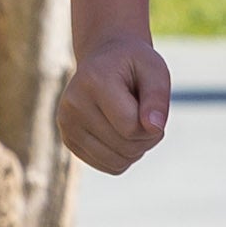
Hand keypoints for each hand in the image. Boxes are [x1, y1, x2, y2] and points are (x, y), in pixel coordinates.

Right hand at [56, 36, 175, 174]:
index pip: (130, 127)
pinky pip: (109, 166)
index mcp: (93, 83)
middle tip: (147, 115)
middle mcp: (73, 105)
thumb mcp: (155, 70)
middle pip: (125, 147)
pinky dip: (124, 156)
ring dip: (137, 149)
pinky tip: (122, 132)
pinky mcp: (69, 140)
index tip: (154, 108)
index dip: (153, 126)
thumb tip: (154, 128)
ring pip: (117, 162)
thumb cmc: (134, 65)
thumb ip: (158, 98)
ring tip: (135, 123)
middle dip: (147, 137)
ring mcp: (67, 125)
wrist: (104, 60)